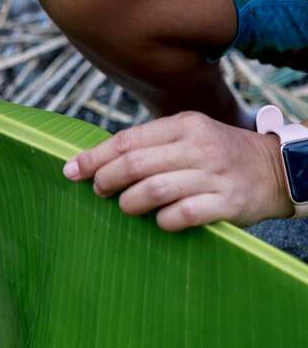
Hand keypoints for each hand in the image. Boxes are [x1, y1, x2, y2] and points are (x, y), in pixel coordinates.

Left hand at [62, 111, 292, 229]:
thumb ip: (149, 144)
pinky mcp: (226, 204)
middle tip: (100, 192)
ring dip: (129, 204)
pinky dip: (162, 221)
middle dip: (105, 181)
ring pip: (152, 191)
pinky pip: (180, 215)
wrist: (277, 170)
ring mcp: (213, 175)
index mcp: (184, 125)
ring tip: (128, 207)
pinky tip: (161, 220)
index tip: (70, 171)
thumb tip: (94, 162)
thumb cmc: (217, 156)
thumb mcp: (188, 136)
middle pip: (133, 165)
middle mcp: (198, 147)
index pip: (127, 140)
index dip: (93, 158)